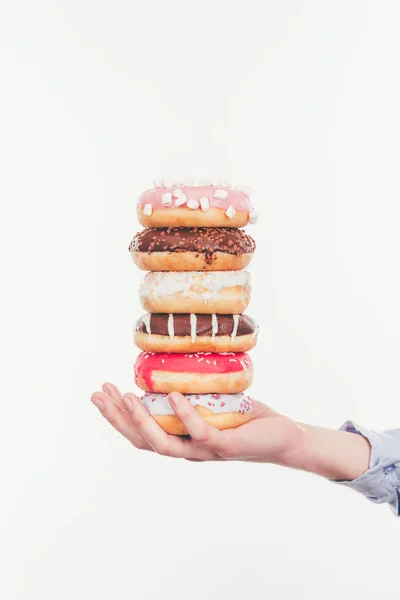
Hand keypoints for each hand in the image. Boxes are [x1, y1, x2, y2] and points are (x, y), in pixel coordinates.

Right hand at [90, 383, 304, 462]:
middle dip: (117, 418)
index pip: (141, 433)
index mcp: (182, 440)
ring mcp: (204, 450)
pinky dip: (184, 413)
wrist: (284, 437)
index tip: (102, 392)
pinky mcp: (224, 444)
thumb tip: (174, 364)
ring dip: (141, 420)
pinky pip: (199, 431)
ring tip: (125, 396)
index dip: (118, 417)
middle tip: (98, 394)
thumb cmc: (247, 419)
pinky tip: (172, 395)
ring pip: (163, 442)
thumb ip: (193, 393)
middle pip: (142, 441)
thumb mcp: (213, 402)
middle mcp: (188, 449)